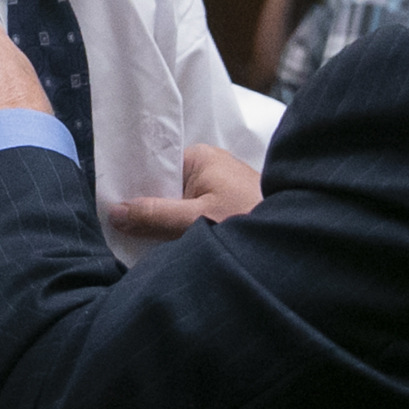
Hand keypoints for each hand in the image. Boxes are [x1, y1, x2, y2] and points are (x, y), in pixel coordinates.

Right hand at [108, 143, 262, 239]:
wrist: (298, 242)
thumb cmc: (251, 220)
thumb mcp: (197, 221)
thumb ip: (155, 216)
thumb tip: (115, 212)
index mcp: (199, 158)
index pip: (153, 168)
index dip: (132, 189)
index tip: (110, 211)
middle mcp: (208, 168)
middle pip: (163, 189)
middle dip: (147, 211)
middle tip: (120, 235)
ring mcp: (219, 190)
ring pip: (177, 207)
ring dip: (165, 226)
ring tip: (140, 246)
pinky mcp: (227, 210)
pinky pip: (193, 218)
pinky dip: (181, 233)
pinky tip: (169, 250)